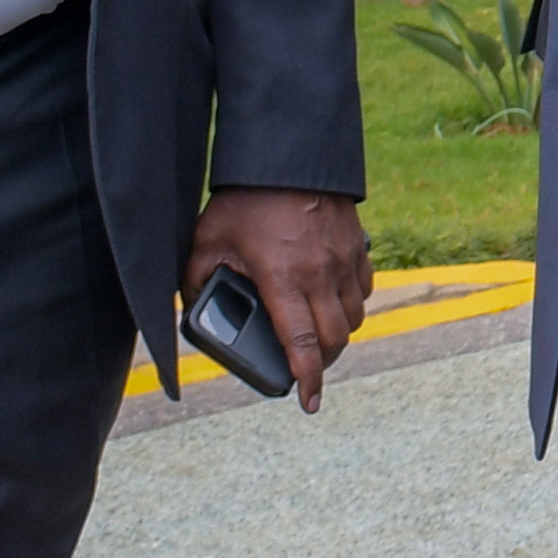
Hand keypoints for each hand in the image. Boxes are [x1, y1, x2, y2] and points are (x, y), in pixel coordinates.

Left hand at [186, 189, 371, 411]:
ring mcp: (343, 260)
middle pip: (335, 339)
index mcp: (283, 279)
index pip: (303, 344)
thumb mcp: (207, 241)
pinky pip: (364, 288)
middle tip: (307, 370)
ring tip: (318, 336)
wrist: (288, 156)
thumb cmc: (246, 199)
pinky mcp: (357, 245)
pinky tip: (334, 301)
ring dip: (339, 334)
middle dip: (324, 363)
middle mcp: (320, 274)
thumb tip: (193, 310)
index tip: (308, 401)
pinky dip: (353, 303)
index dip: (308, 379)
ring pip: (354, 316)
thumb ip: (196, 281)